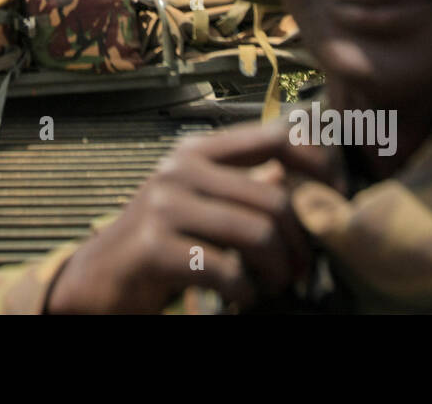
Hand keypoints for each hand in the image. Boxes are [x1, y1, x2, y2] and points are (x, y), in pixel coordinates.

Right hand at [45, 122, 340, 312]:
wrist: (99, 276)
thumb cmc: (162, 240)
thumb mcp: (203, 201)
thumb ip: (249, 186)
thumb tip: (316, 179)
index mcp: (198, 151)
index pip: (278, 135)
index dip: (318, 165)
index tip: (332, 200)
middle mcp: (180, 169)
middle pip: (274, 198)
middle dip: (299, 244)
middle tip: (299, 270)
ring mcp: (164, 206)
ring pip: (257, 233)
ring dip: (277, 271)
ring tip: (273, 285)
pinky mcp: (154, 247)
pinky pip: (227, 270)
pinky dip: (245, 292)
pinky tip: (240, 297)